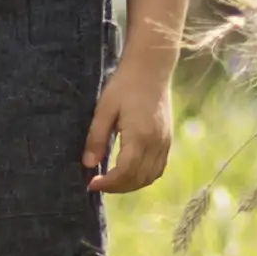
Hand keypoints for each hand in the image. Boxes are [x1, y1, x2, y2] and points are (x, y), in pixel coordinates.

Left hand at [85, 57, 174, 194]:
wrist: (152, 67)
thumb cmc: (125, 84)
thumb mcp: (104, 109)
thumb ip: (96, 138)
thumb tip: (89, 165)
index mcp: (140, 135)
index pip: (125, 172)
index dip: (108, 184)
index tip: (91, 184)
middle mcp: (156, 142)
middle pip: (138, 179)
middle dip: (117, 188)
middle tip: (98, 184)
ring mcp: (165, 141)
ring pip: (150, 176)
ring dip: (131, 185)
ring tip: (112, 181)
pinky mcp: (168, 138)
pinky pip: (158, 167)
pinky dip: (144, 176)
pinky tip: (129, 171)